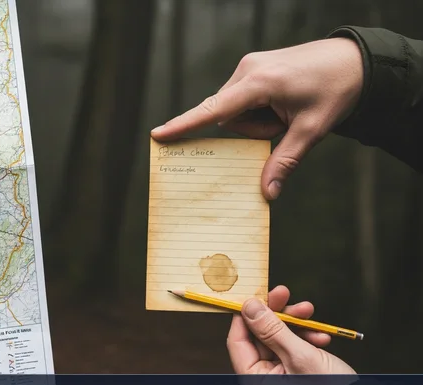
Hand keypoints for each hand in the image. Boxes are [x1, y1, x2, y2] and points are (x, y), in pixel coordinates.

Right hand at [151, 37, 363, 199]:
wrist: (356, 60)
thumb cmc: (336, 91)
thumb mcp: (312, 130)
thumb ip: (285, 161)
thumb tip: (267, 195)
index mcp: (260, 83)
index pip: (214, 110)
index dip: (184, 125)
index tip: (157, 134)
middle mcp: (248, 70)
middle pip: (228, 116)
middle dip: (252, 129)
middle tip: (284, 125)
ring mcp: (250, 66)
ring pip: (236, 109)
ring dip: (257, 120)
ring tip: (287, 112)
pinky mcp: (254, 67)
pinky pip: (243, 98)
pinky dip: (259, 109)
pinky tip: (283, 104)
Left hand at [228, 286, 356, 384]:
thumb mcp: (300, 355)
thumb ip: (271, 329)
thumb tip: (249, 306)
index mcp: (254, 383)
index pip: (237, 341)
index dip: (245, 316)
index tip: (255, 294)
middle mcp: (262, 382)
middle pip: (258, 337)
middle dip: (275, 314)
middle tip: (285, 293)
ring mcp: (278, 379)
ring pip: (277, 339)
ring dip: (294, 323)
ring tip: (309, 312)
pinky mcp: (295, 374)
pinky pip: (292, 348)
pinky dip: (305, 338)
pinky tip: (322, 335)